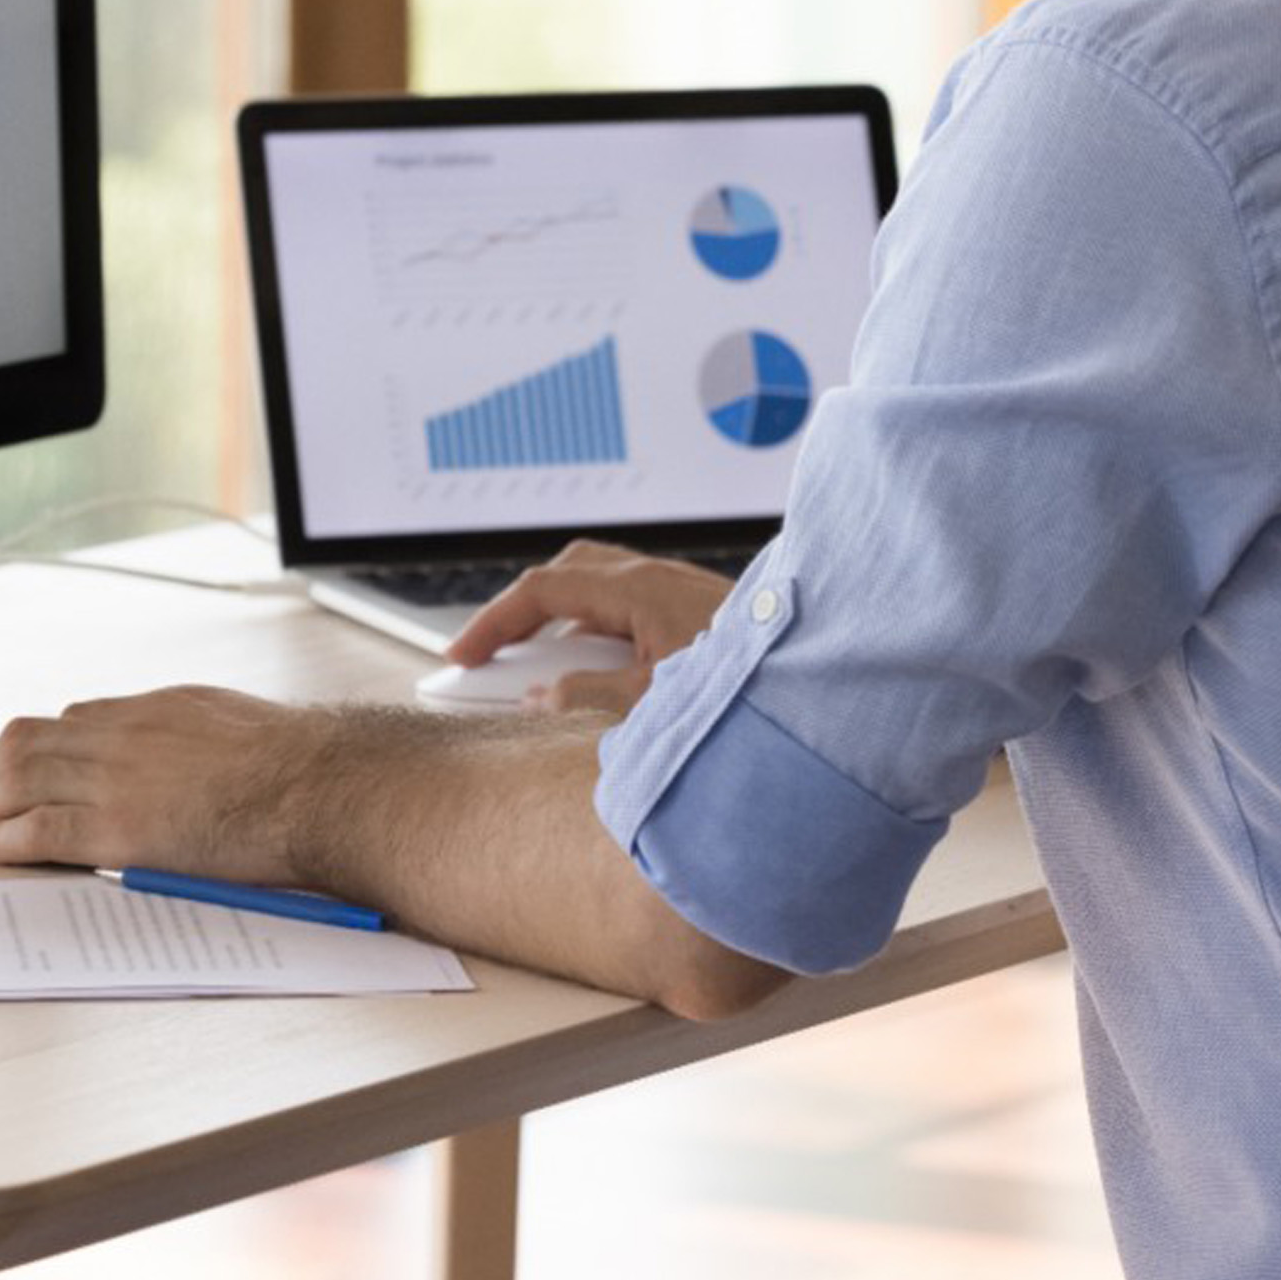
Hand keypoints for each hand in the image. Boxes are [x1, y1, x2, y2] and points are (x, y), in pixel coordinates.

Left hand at [0, 685, 321, 880]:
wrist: (325, 785)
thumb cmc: (301, 767)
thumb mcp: (235, 727)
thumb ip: (193, 739)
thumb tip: (184, 763)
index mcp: (157, 710)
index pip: (70, 722)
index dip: (25, 748)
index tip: (3, 765)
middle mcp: (126, 734)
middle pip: (28, 743)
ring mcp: (120, 779)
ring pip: (20, 779)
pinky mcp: (121, 828)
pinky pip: (40, 830)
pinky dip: (0, 838)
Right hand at [445, 541, 737, 713]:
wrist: (821, 680)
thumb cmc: (748, 690)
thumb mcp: (651, 705)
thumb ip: (585, 698)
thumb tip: (538, 696)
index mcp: (638, 590)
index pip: (541, 591)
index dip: (493, 623)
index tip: (459, 658)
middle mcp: (656, 578)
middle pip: (566, 575)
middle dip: (523, 612)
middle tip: (493, 656)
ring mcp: (678, 589)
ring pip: (599, 590)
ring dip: (564, 625)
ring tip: (542, 676)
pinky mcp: (696, 609)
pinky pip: (630, 608)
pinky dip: (600, 636)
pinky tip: (601, 679)